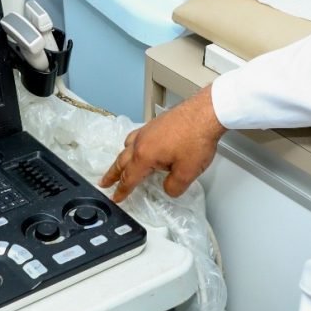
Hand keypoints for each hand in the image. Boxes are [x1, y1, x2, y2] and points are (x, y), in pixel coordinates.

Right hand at [100, 85, 226, 201]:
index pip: (129, 178)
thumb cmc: (196, 139)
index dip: (122, 191)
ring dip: (121, 158)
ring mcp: (147, 130)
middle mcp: (141, 141)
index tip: (116, 197)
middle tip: (104, 182)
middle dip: (113, 174)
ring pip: (127, 146)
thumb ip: (174, 186)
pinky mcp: (156, 123)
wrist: (206, 112)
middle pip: (122, 161)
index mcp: (144, 155)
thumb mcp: (187, 173)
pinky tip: (139, 146)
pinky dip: (132, 145)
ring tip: (120, 165)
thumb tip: (168, 189)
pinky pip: (137, 136)